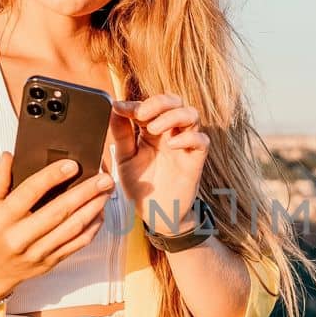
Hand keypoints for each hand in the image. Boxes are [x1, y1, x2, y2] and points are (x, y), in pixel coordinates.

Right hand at [0, 151, 115, 296]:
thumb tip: (9, 155)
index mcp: (2, 219)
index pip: (29, 192)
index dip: (52, 177)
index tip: (72, 165)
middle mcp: (19, 237)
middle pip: (58, 211)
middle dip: (84, 193)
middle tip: (103, 178)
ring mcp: (37, 252)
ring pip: (72, 228)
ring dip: (93, 208)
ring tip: (106, 192)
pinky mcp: (51, 261)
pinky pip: (77, 244)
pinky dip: (92, 228)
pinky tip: (100, 213)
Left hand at [109, 93, 210, 232]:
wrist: (155, 214)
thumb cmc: (142, 186)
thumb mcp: (125, 158)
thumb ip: (121, 135)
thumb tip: (114, 109)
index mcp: (152, 130)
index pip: (149, 106)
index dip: (135, 104)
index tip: (119, 108)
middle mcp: (170, 133)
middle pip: (175, 102)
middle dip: (159, 102)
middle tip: (142, 113)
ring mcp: (184, 145)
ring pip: (192, 115)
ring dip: (173, 116)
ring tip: (154, 129)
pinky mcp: (195, 160)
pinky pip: (201, 141)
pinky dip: (188, 138)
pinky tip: (171, 145)